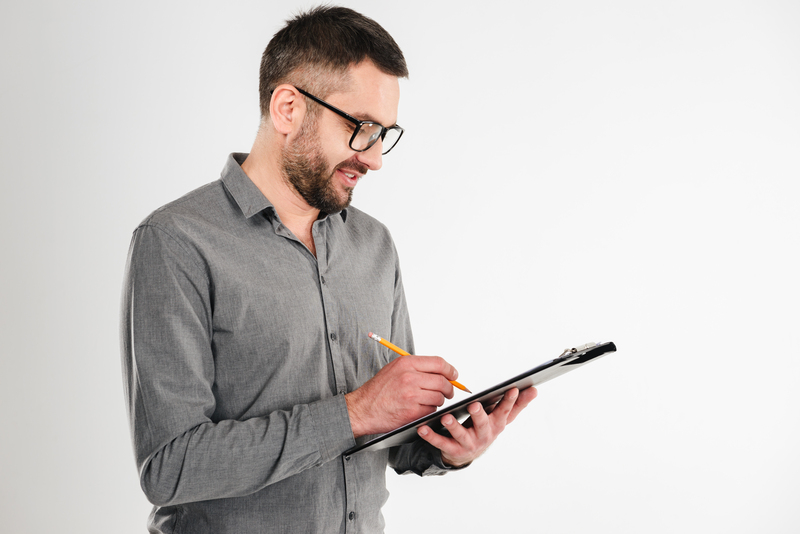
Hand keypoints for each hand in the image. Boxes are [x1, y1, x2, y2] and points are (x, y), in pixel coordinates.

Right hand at [345, 355, 458, 437]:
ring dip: (438, 400)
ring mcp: (411, 395)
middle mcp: (409, 377)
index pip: (438, 363)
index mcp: (406, 363)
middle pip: (443, 381)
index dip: (450, 370)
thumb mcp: (394, 369)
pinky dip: (430, 410)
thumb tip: (441, 370)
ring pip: (439, 397)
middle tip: (448, 392)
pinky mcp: (412, 412)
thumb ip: (416, 367)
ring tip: (428, 401)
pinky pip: (432, 410)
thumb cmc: (378, 390)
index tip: (454, 375)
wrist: (362, 409)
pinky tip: (420, 409)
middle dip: (449, 388)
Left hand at [417, 386, 537, 466]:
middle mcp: (484, 435)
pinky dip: (431, 436)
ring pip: (461, 435)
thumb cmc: (485, 428)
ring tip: (445, 417)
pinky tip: (423, 428)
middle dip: (479, 415)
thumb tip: (535, 390)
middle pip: (483, 424)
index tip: (512, 388)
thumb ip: (517, 404)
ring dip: (453, 426)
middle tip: (474, 405)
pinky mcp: (452, 450)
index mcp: (496, 424)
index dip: (509, 401)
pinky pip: (441, 443)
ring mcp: (468, 444)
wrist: (468, 454)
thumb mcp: (501, 418)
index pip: (505, 411)